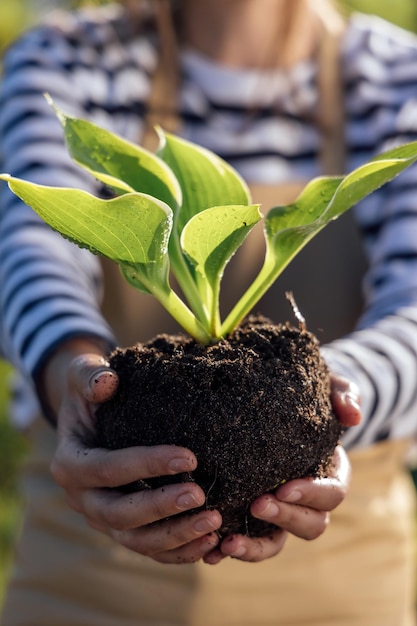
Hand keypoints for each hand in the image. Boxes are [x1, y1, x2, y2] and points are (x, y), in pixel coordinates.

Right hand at [46, 348, 221, 564]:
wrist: (93, 417)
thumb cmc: (94, 392)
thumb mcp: (83, 374)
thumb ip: (90, 374)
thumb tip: (107, 382)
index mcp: (70, 463)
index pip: (107, 469)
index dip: (147, 465)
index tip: (190, 457)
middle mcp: (82, 498)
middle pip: (119, 514)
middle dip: (161, 507)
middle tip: (201, 496)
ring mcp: (102, 519)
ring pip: (136, 541)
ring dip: (175, 536)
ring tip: (214, 523)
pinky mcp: (123, 530)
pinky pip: (150, 549)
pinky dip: (178, 551)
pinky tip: (211, 542)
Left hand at [203, 373, 360, 564]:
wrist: (278, 401)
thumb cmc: (309, 396)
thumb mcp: (329, 387)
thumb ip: (344, 395)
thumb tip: (353, 416)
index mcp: (331, 475)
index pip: (331, 494)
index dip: (312, 494)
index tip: (285, 486)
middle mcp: (308, 501)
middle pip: (309, 524)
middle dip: (284, 518)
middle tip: (256, 504)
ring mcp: (280, 511)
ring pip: (276, 542)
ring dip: (254, 548)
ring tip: (228, 542)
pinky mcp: (253, 516)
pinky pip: (247, 540)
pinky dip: (231, 548)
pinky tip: (209, 550)